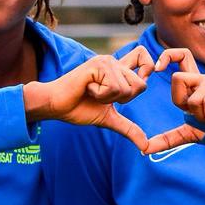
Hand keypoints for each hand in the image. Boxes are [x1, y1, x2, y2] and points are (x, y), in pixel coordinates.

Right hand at [22, 48, 154, 151]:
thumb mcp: (109, 119)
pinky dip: (100, 95)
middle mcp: (114, 62)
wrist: (56, 106)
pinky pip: (114, 87)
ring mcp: (106, 62)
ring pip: (127, 88)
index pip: (144, 57)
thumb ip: (129, 129)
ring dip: (108, 99)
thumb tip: (146, 147)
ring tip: (92, 92)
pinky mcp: (98, 65)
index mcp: (118, 71)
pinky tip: (87, 89)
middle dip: (123, 99)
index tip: (134, 83)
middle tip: (102, 96)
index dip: (149, 68)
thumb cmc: (78, 109)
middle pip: (141, 84)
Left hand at [145, 47, 204, 154]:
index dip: (168, 55)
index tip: (158, 68)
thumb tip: (144, 149)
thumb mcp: (189, 134)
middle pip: (177, 78)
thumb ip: (167, 139)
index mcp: (193, 85)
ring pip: (192, 99)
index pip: (181, 55)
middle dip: (182, 104)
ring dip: (201, 117)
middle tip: (198, 114)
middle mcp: (202, 79)